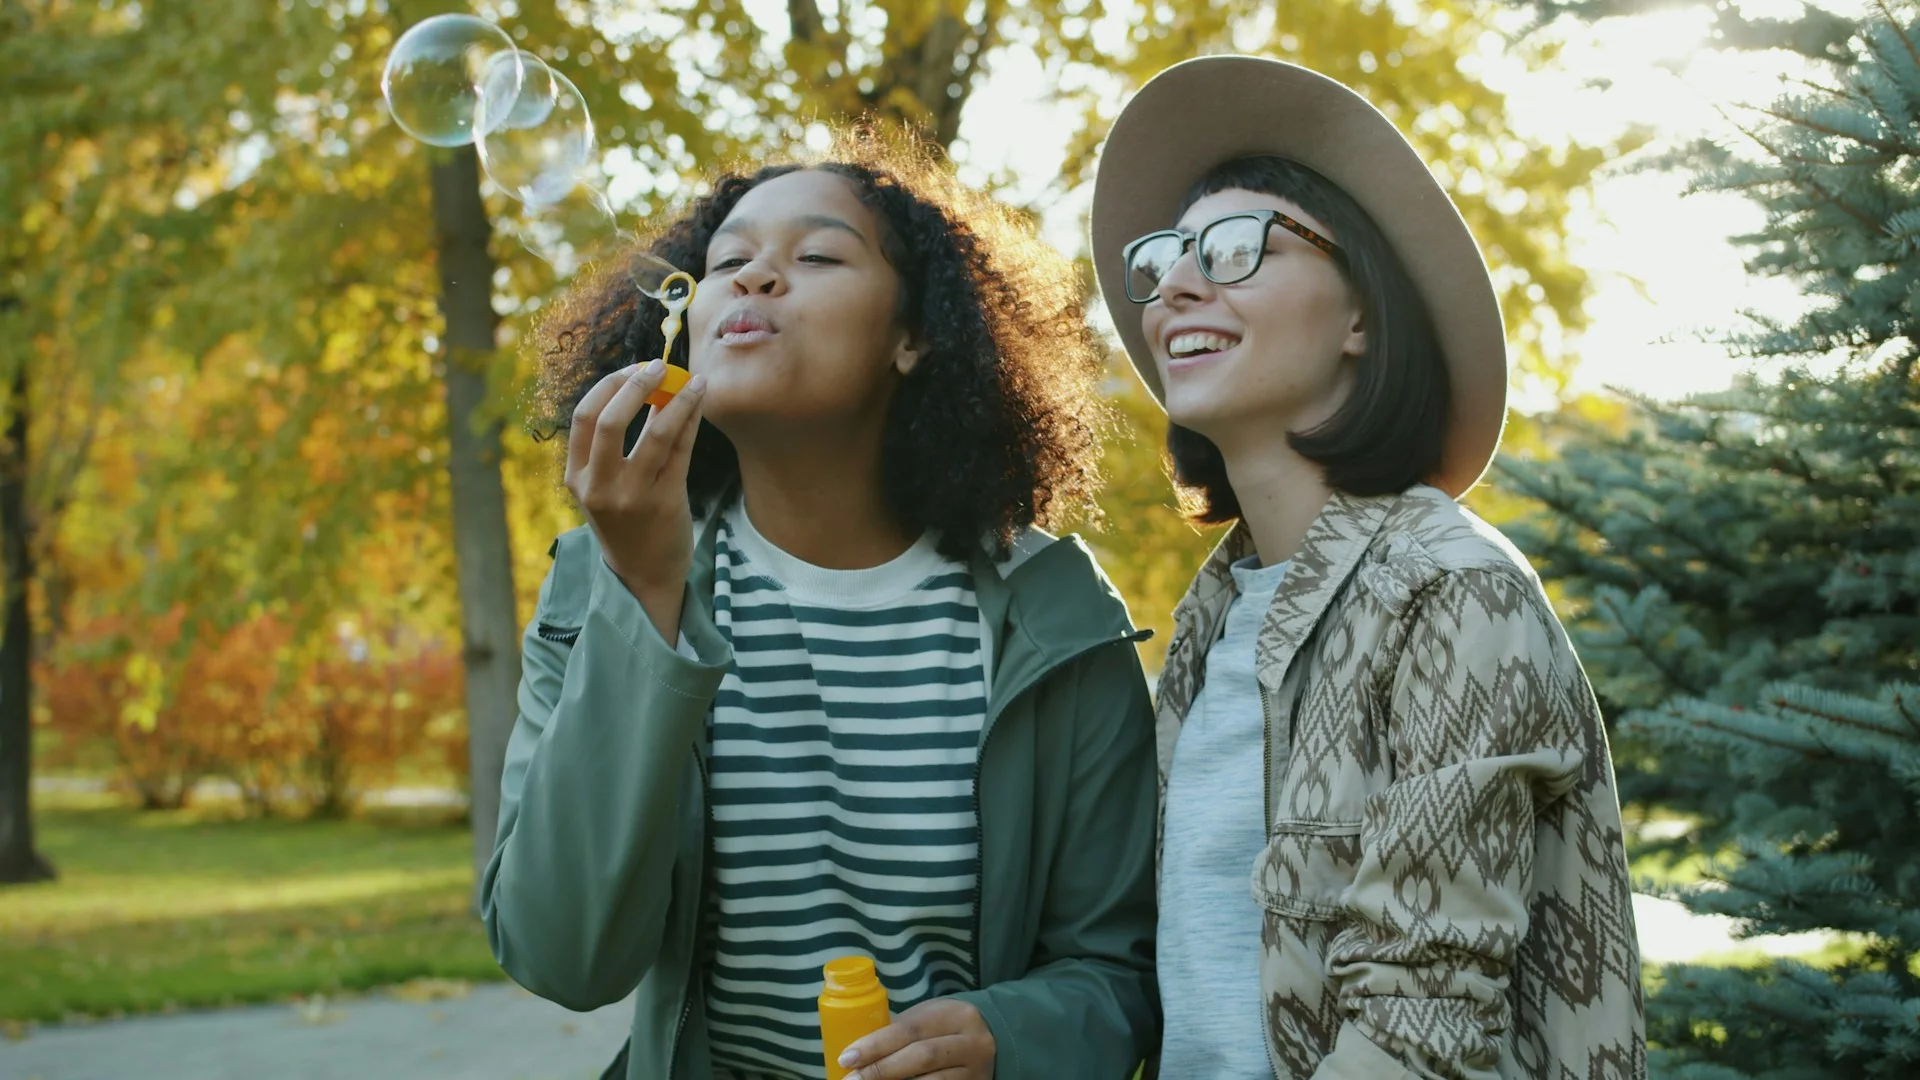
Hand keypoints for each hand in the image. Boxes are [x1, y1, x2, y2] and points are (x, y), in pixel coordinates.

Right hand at [564, 360, 706, 639]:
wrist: (644, 576)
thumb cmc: (626, 522)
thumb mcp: (605, 486)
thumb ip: (614, 444)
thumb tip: (644, 387)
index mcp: (577, 477)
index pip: (584, 418)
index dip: (608, 386)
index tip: (631, 368)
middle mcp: (599, 486)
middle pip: (610, 420)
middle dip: (636, 385)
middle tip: (659, 365)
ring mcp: (632, 496)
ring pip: (655, 433)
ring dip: (677, 399)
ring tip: (693, 380)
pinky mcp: (666, 502)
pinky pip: (681, 450)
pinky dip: (691, 421)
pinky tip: (699, 403)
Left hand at [841, 998, 994, 1079]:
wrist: (993, 1042)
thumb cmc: (946, 1028)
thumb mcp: (929, 1018)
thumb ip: (900, 1031)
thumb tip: (857, 1053)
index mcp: (956, 1015)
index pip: (909, 1030)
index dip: (875, 1045)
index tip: (846, 1059)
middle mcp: (971, 1043)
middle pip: (920, 1057)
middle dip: (880, 1070)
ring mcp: (976, 1072)